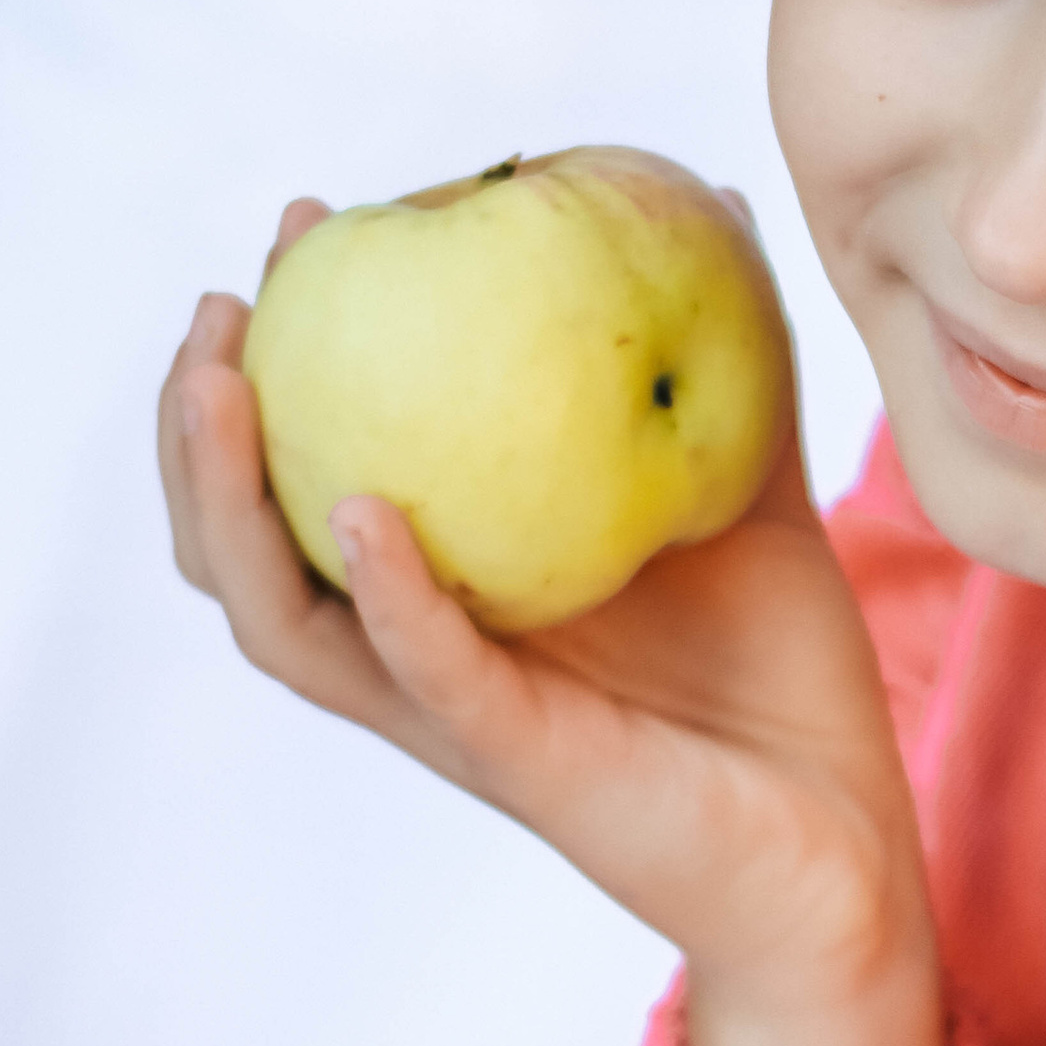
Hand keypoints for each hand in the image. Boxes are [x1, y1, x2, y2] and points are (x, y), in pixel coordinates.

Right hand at [158, 196, 943, 1045]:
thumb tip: (713, 203)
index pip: (305, 468)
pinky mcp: (524, 764)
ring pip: (284, 623)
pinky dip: (389, 597)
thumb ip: (722, 371)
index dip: (275, 356)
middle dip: (196, 424)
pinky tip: (363, 512)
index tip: (300, 228)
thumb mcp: (742, 494)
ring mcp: (458, 714)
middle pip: (243, 548)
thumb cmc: (781, 679)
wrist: (849, 841)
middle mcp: (421, 653)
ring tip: (218, 390)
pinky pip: (428, 677)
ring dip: (230, 505)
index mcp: (447, 587)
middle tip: (217, 306)